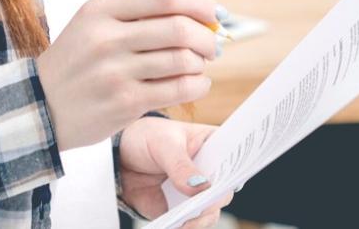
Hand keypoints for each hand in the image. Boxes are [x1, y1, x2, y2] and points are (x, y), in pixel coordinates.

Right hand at [35, 0, 222, 150]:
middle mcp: (107, 38)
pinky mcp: (124, 103)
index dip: (197, 2)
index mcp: (101, 10)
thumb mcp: (96, 22)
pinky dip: (197, 84)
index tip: (213, 12)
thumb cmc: (79, 60)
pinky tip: (196, 83)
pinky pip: (177, 89)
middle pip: (178, 27)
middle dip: (206, 35)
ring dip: (202, 62)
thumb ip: (140, 10)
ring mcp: (115, 73)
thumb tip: (199, 4)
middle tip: (212, 43)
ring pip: (182, 59)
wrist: (41, 105)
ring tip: (200, 65)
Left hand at [118, 117, 232, 224]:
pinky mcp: (181, 212)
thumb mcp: (163, 144)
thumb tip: (200, 187)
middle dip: (216, 199)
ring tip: (186, 221)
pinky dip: (186, 228)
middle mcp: (210, 172)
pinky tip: (176, 227)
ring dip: (201, 219)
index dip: (239, 166)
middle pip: (224, 190)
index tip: (233, 177)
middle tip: (204, 204)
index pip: (234, 156)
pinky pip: (190, 224)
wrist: (120, 159)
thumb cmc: (147, 138)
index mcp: (213, 144)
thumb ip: (180, 165)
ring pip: (211, 212)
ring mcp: (197, 194)